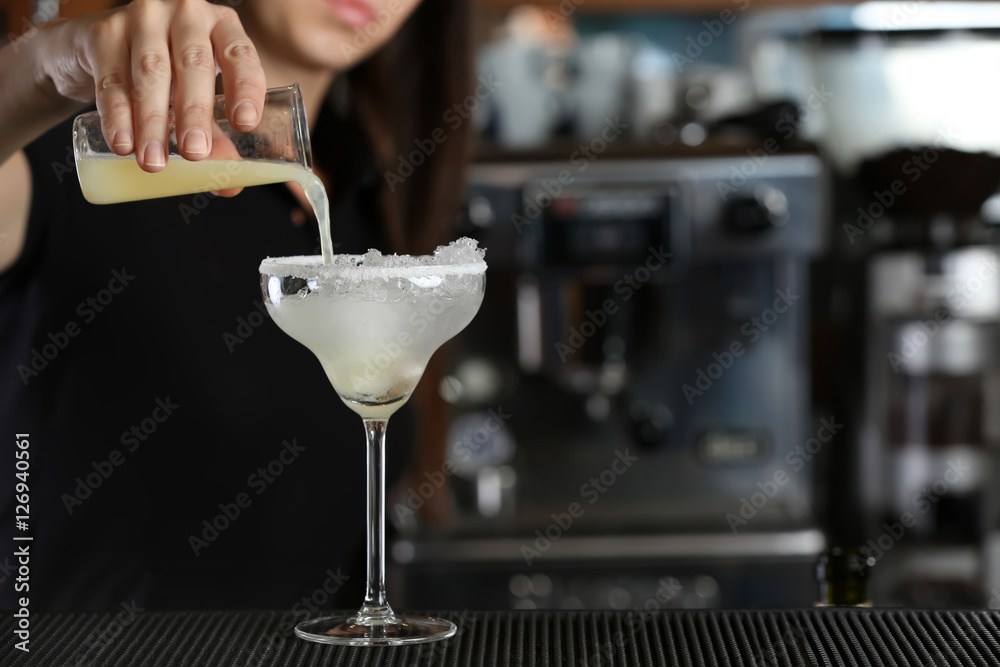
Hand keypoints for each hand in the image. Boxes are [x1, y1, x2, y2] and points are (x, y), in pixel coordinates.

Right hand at [41, 0, 266, 172]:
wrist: (97, 47)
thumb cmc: (164, 73)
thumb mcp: (194, 98)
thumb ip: (215, 136)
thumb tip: (230, 186)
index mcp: (221, 26)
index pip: (240, 55)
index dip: (245, 87)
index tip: (244, 124)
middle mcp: (185, 14)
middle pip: (194, 64)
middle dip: (194, 113)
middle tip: (194, 153)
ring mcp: (143, 17)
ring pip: (151, 73)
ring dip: (153, 122)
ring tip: (155, 162)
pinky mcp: (104, 31)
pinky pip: (112, 79)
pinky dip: (117, 116)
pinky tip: (123, 144)